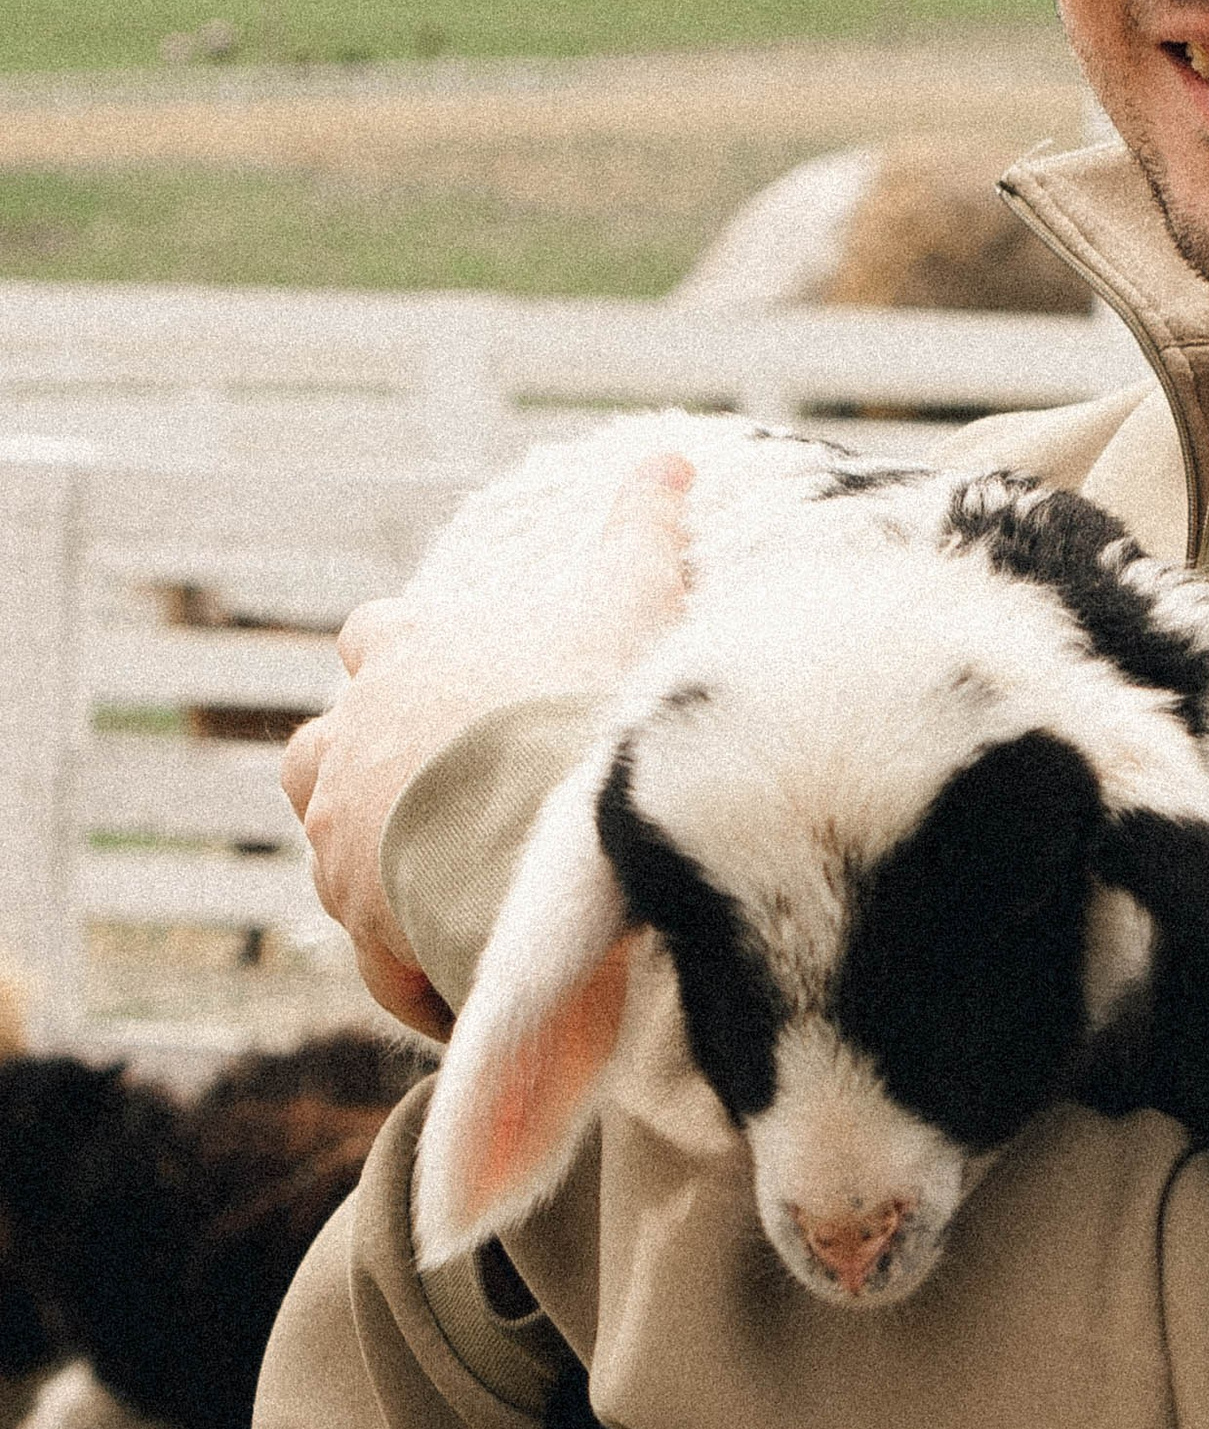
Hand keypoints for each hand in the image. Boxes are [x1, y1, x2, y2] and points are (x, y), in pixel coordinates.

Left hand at [283, 452, 694, 1035]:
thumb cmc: (589, 693)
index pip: (376, 638)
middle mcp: (352, 737)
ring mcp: (342, 829)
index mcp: (405, 655)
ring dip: (374, 863)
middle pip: (318, 747)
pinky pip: (370, 945)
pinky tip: (466, 971)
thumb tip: (670, 457)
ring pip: (328, 842)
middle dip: (365, 770)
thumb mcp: (632, 590)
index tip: (452, 683)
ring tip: (444, 887)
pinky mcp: (355, 911)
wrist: (555, 814)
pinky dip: (407, 958)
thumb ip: (645, 526)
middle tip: (442, 799)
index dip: (406, 660)